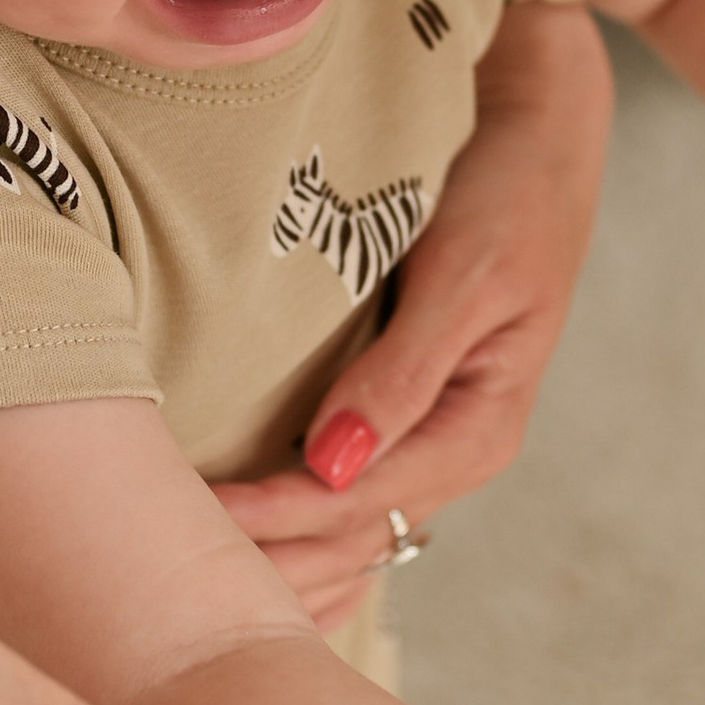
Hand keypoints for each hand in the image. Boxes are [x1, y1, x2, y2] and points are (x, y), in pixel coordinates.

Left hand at [213, 0, 613, 624]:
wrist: (539, 142)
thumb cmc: (506, 197)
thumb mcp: (462, 278)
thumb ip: (400, 374)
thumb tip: (331, 466)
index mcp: (479, 428)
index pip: (359, 502)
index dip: (277, 514)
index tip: (195, 513)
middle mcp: (457, 451)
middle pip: (351, 536)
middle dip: (268, 553)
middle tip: (164, 551)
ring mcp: (434, 440)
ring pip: (349, 531)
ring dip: (278, 553)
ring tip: (185, 561)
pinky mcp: (407, 415)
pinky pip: (349, 499)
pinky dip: (299, 531)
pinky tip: (244, 549)